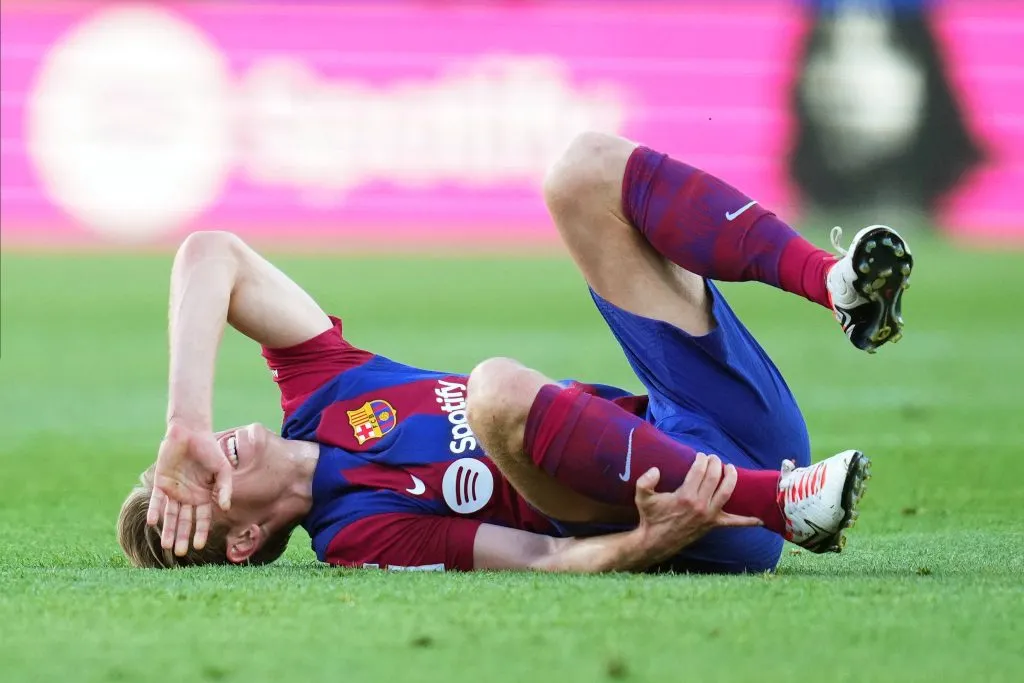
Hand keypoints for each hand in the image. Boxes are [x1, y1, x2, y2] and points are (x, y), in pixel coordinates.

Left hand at [146, 421, 233, 555]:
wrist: (190, 431)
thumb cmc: (209, 449)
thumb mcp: (222, 469)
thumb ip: (225, 488)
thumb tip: (226, 508)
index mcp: (205, 494)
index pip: (203, 518)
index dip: (201, 532)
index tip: (198, 546)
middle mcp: (189, 496)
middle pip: (185, 521)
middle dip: (183, 537)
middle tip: (180, 554)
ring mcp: (174, 491)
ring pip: (171, 515)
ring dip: (169, 530)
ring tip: (167, 547)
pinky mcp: (160, 483)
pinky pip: (157, 501)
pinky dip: (155, 511)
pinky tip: (153, 522)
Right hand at [632, 453, 761, 564]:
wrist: (656, 541)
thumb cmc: (650, 517)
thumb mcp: (642, 497)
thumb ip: (645, 481)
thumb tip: (656, 469)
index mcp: (685, 496)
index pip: (699, 471)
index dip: (701, 460)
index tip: (700, 455)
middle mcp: (700, 505)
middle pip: (714, 477)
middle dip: (716, 463)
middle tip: (714, 458)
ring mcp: (709, 515)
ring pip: (727, 492)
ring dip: (731, 478)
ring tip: (731, 468)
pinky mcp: (713, 525)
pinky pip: (734, 523)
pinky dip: (748, 521)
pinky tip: (760, 519)